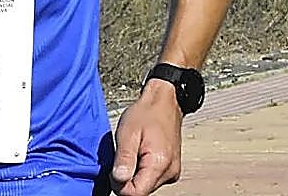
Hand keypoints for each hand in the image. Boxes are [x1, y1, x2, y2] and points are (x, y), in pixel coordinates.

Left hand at [111, 80, 182, 194]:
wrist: (164, 101)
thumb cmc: (146, 113)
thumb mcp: (128, 133)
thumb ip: (123, 159)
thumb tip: (118, 182)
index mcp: (159, 164)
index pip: (135, 194)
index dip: (120, 185)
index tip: (115, 169)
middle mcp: (170, 172)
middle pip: (141, 191)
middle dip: (127, 179)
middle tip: (125, 155)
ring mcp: (172, 172)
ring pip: (145, 186)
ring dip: (135, 174)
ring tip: (135, 151)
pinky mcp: (171, 170)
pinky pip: (152, 179)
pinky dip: (143, 170)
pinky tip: (142, 153)